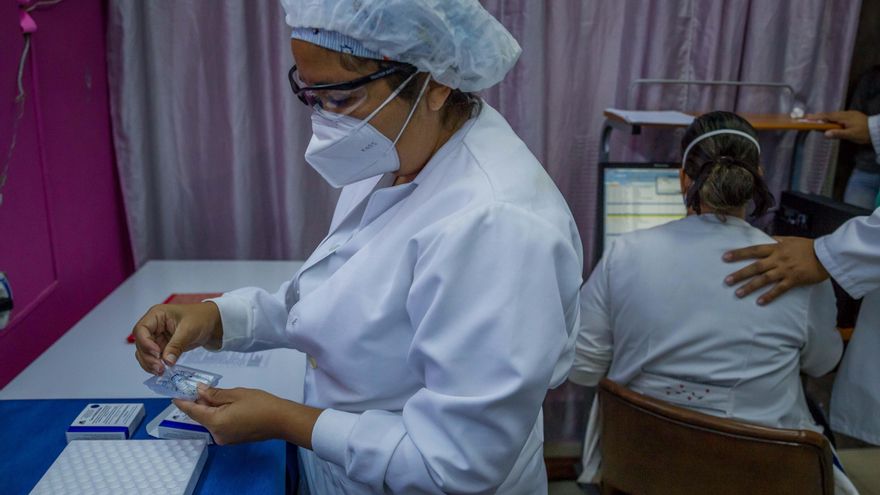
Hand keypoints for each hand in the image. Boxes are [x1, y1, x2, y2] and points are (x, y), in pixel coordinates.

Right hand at [133, 302, 222, 374]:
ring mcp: (157, 337)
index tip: (157, 353)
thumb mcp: (189, 330)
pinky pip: (154, 357)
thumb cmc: (202, 318)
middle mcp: (154, 326)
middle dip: (148, 357)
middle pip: (140, 343)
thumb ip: (176, 345)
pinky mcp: (163, 346)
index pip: (141, 330)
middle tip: (159, 367)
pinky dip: (155, 365)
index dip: (145, 343)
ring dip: (150, 363)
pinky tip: (162, 371)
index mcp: (157, 315)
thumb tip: (167, 361)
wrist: (214, 323)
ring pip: (144, 353)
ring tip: (161, 371)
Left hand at [173, 385, 321, 446]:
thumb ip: (215, 393)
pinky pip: (219, 425)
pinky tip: (224, 404)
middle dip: (198, 402)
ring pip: (211, 420)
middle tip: (197, 387)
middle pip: (201, 417)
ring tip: (213, 392)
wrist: (281, 420)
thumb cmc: (260, 404)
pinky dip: (218, 414)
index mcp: (215, 422)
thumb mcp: (236, 394)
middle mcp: (216, 434)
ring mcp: (225, 439)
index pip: (193, 411)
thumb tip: (199, 390)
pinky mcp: (233, 439)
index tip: (173, 395)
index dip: (182, 402)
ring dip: (209, 408)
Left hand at [722, 236, 828, 304]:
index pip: (754, 250)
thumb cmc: (808, 246)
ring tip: (738, 293)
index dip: (739, 253)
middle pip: (755, 266)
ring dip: (750, 287)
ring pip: (764, 279)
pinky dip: (769, 296)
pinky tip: (759, 302)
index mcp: (776, 248)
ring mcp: (785, 270)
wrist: (827, 254)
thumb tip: (766, 239)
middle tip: (727, 281)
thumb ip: (777, 240)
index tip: (725, 257)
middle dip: (740, 274)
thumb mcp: (790, 239)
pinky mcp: (793, 280)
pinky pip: (779, 289)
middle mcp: (778, 259)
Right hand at [807, 111, 870, 144]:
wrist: (877, 129)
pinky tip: (830, 123)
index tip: (807, 117)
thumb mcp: (851, 135)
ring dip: (825, 118)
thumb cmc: (864, 133)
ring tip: (816, 121)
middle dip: (818, 116)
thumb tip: (825, 134)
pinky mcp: (852, 117)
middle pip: (829, 115)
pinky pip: (838, 117)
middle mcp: (846, 113)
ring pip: (834, 116)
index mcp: (844, 117)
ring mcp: (849, 114)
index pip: (828, 116)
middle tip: (808, 119)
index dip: (816, 117)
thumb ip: (838, 134)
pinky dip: (831, 119)